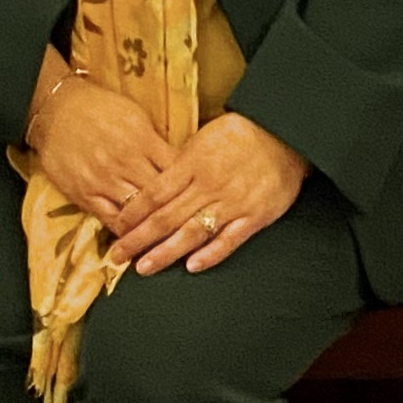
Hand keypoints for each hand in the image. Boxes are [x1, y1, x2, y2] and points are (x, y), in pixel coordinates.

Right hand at [26, 66, 175, 229]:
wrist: (57, 110)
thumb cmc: (100, 109)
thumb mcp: (136, 116)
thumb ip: (157, 142)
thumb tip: (181, 163)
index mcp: (143, 140)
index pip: (177, 171)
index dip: (191, 187)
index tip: (200, 198)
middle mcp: (127, 162)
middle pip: (162, 196)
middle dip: (177, 212)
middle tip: (191, 226)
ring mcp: (105, 180)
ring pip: (138, 213)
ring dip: (153, 227)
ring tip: (168, 240)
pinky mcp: (85, 194)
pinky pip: (111, 219)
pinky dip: (127, 231)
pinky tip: (137, 238)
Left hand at [109, 112, 306, 274]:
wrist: (285, 134)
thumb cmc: (241, 134)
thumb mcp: (203, 137)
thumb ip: (180, 162)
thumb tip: (153, 182)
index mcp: (193, 163)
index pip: (154, 193)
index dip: (133, 214)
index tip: (116, 228)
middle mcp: (209, 185)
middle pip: (166, 216)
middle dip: (138, 239)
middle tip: (116, 256)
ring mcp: (232, 202)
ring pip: (192, 232)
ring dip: (166, 252)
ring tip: (144, 267)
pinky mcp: (254, 216)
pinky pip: (229, 239)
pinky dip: (210, 253)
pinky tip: (191, 266)